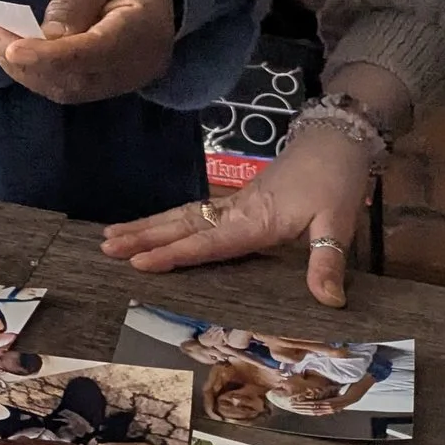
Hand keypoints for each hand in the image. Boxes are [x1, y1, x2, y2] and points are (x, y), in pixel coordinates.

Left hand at [0, 0, 175, 103]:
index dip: (51, 55)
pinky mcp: (108, 84)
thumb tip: (46, 37)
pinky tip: (11, 52)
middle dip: (28, 61)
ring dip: (26, 69)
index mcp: (145, 30)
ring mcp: (125, 80)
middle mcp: (139, 66)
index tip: (12, 48)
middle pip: (77, 77)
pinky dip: (37, 72)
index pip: (95, 52)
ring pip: (69, 88)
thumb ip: (74, 0)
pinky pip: (69, 87)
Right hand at [100, 123, 375, 305]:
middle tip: (106, 248)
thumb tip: (329, 302)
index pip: (208, 242)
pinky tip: (152, 227)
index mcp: (256, 220)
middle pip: (182, 225)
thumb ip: (328, 261)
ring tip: (111, 236)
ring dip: (146, 226)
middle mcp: (236, 212)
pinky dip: (166, 220)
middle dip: (143, 237)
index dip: (173, 254)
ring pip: (181, 216)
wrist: (334, 142)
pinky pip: (193, 213)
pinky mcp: (237, 201)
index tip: (139, 263)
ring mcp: (233, 204)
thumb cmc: (336, 181)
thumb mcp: (339, 222)